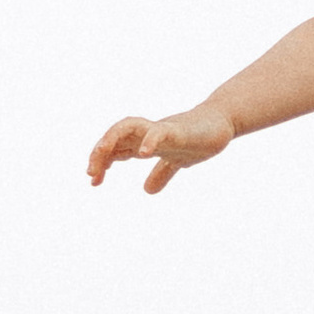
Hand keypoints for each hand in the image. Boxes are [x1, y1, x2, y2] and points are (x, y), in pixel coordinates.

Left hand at [88, 106, 232, 194]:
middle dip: (100, 152)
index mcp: (144, 142)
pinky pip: (160, 131)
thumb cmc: (197, 138)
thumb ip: (160, 174)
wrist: (222, 123)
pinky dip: (150, 140)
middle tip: (91, 173)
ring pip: (128, 126)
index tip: (93, 182)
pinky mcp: (178, 129)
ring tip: (102, 152)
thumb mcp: (176, 162)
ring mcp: (161, 129)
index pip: (115, 149)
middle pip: (115, 136)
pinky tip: (143, 153)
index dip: (101, 162)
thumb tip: (147, 190)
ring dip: (112, 138)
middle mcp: (147, 133)